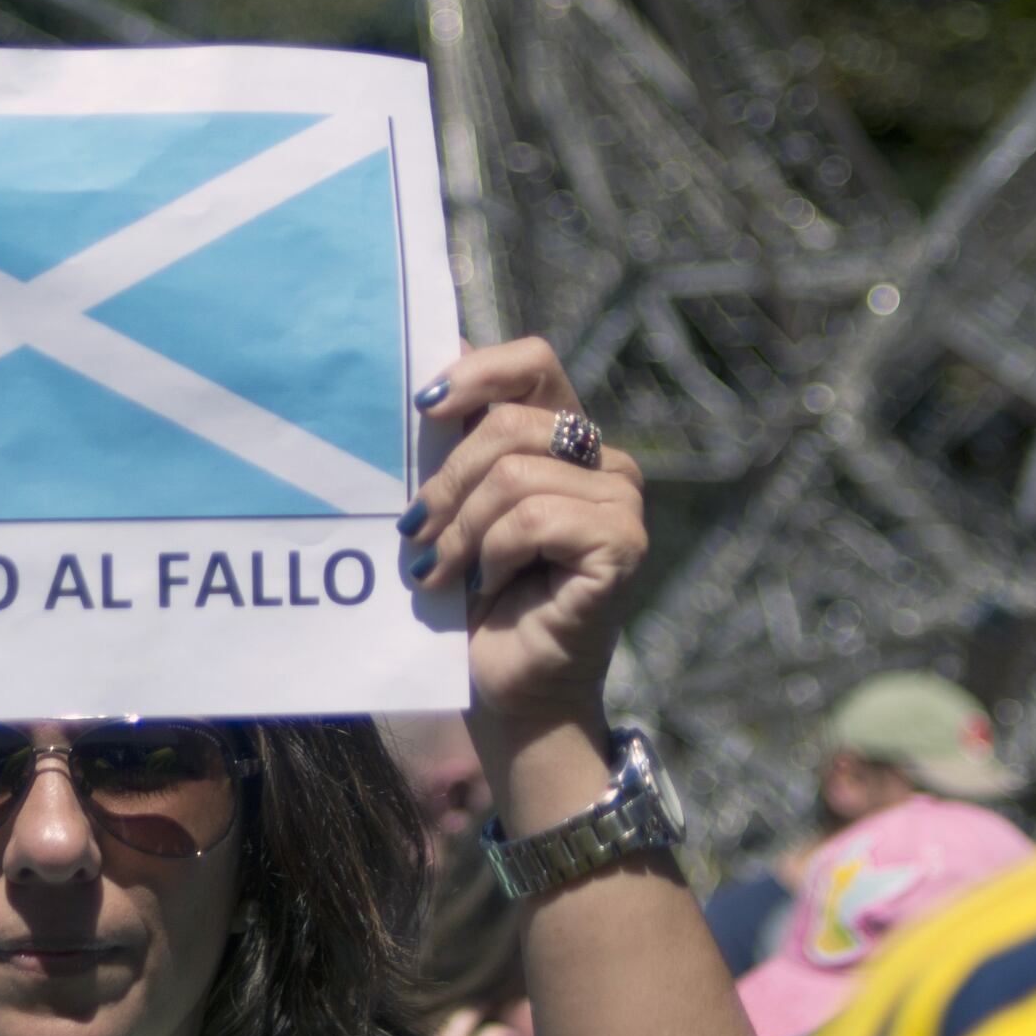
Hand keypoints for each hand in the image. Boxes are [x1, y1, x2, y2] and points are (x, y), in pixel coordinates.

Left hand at [410, 337, 643, 737]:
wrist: (504, 687)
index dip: (477, 372)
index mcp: (562, 437)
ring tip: (440, 573)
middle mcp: (602, 459)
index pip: (533, 363)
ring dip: (461, 530)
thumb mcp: (453, 504)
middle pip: (509, 423)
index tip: (424, 407)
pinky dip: (495, 555)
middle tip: (413, 533)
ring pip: (515, 475)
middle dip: (446, 480)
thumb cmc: (473, 598)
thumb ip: (454, 437)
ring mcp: (620, 500)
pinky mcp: (622, 543)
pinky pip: (535, 519)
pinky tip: (488, 585)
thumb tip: (433, 349)